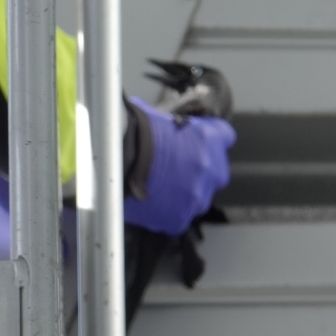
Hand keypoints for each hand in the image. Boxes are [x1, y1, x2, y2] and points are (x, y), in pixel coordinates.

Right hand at [123, 97, 235, 235]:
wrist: (110, 161)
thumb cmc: (128, 133)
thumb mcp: (155, 117)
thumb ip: (171, 127)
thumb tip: (164, 126)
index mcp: (207, 139)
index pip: (224, 136)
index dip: (208, 138)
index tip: (197, 141)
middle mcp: (210, 168)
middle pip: (215, 171)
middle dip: (198, 170)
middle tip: (173, 168)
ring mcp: (196, 196)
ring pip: (197, 197)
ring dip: (183, 193)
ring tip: (157, 188)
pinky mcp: (179, 218)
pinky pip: (177, 217)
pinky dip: (165, 212)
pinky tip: (149, 202)